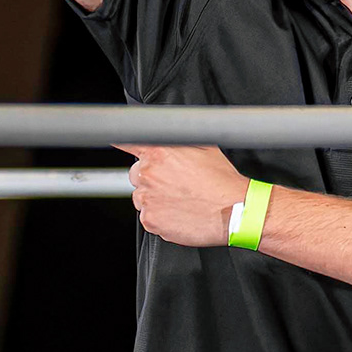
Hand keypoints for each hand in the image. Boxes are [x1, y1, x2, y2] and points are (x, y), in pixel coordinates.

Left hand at [125, 145, 252, 245]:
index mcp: (159, 152)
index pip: (126, 141)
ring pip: (141, 197)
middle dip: (150, 177)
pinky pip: (147, 216)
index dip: (123, 142)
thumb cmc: (222, 181)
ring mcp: (147, 198)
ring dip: (154, 198)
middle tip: (173, 183)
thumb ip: (178, 140)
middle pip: (135, 173)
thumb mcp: (204, 147)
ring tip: (180, 199)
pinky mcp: (150, 220)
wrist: (235, 211)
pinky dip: (159, 216)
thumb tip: (169, 132)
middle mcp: (148, 173)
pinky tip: (179, 212)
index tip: (117, 141)